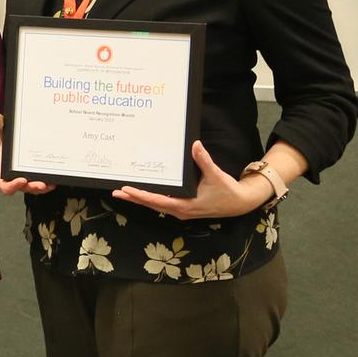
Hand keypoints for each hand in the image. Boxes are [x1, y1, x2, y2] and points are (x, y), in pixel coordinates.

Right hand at [0, 112, 52, 195]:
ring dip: (43, 188)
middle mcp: (16, 180)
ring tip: (50, 184)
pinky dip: (49, 183)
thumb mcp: (2, 136)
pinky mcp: (37, 178)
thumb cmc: (6, 145)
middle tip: (41, 184)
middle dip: (33, 187)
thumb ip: (0, 128)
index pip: (6, 186)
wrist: (13, 147)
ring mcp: (28, 180)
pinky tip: (56, 179)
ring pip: (35, 188)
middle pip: (24, 188)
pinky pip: (43, 184)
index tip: (22, 179)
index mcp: (4, 173)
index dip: (13, 185)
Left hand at [112, 140, 271, 219]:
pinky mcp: (183, 208)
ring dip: (140, 199)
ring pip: (156, 205)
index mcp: (185, 205)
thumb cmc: (228, 191)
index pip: (158, 200)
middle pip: (152, 204)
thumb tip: (195, 145)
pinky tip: (143, 192)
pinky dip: (151, 198)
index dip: (141, 195)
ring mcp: (181, 211)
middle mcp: (180, 211)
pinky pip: (163, 203)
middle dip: (134, 198)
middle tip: (116, 192)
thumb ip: (204, 160)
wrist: (240, 203)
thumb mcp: (216, 175)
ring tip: (124, 192)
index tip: (127, 190)